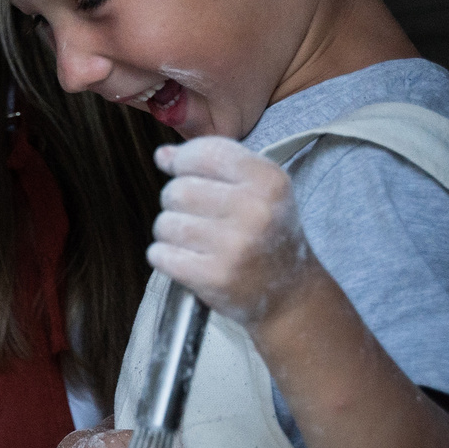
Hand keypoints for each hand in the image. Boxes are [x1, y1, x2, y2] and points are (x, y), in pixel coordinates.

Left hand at [148, 138, 313, 327]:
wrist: (289, 294)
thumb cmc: (267, 236)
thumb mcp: (256, 191)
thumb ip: (210, 165)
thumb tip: (162, 155)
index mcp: (268, 180)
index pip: (204, 153)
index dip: (184, 161)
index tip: (185, 173)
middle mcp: (255, 209)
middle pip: (177, 190)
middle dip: (177, 203)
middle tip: (200, 218)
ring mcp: (235, 245)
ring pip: (164, 223)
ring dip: (170, 232)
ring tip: (196, 241)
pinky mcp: (214, 276)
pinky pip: (160, 254)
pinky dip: (165, 257)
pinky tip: (189, 259)